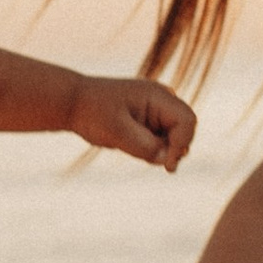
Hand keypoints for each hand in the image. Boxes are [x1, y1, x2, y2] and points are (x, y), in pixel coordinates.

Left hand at [68, 74, 196, 172]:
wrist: (74, 103)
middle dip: (174, 149)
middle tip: (152, 163)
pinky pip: (161, 140)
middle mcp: (162, 100)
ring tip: (130, 146)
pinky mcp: (150, 121)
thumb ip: (144, 147)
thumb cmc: (93, 113)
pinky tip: (129, 145)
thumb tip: (167, 160)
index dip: (182, 144)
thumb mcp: (117, 132)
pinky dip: (152, 150)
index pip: (187, 120)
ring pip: (173, 138)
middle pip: (185, 129)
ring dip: (161, 150)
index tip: (166, 166)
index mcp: (158, 95)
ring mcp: (157, 110)